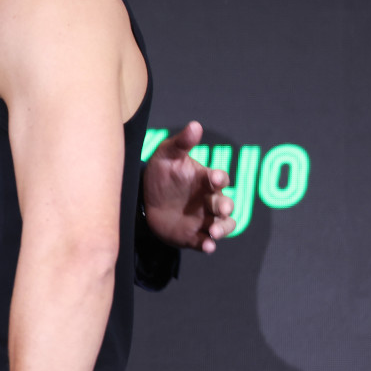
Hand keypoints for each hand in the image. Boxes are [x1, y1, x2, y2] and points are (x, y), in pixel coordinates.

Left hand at [142, 121, 235, 252]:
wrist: (144, 198)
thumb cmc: (161, 174)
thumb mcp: (166, 155)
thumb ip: (181, 142)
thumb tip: (195, 125)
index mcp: (205, 180)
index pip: (219, 178)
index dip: (219, 178)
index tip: (215, 178)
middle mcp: (209, 200)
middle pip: (225, 204)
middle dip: (225, 206)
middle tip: (220, 208)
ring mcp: (204, 219)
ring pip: (223, 225)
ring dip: (222, 229)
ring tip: (213, 232)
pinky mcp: (194, 236)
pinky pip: (205, 242)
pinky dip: (209, 245)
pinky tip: (207, 246)